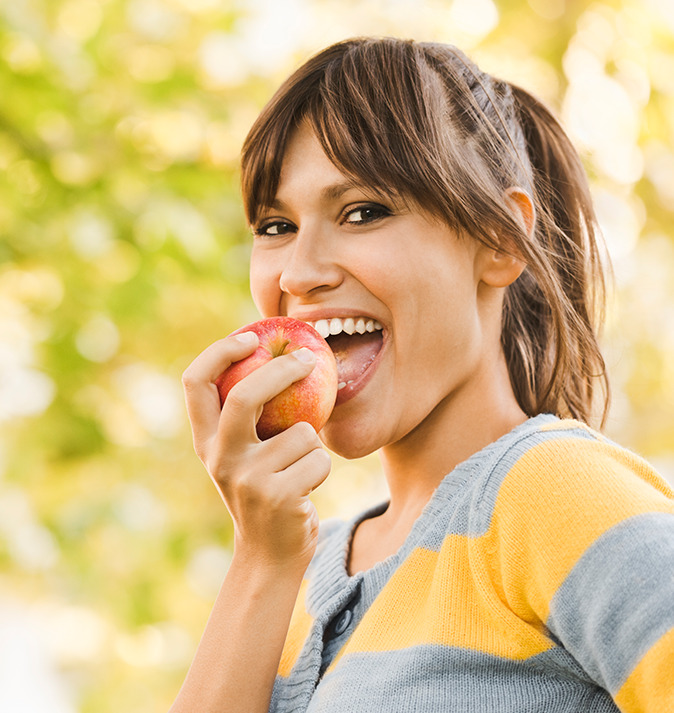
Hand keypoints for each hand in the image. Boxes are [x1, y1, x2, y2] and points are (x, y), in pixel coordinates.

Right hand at [181, 332, 331, 569]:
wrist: (271, 555)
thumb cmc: (265, 490)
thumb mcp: (244, 454)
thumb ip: (250, 417)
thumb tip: (284, 354)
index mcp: (205, 441)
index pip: (195, 383)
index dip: (219, 352)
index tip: (251, 336)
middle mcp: (219, 458)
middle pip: (246, 395)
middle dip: (282, 370)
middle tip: (309, 358)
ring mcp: (247, 479)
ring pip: (302, 432)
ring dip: (313, 446)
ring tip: (299, 471)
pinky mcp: (278, 496)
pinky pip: (319, 458)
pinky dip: (323, 468)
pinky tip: (306, 489)